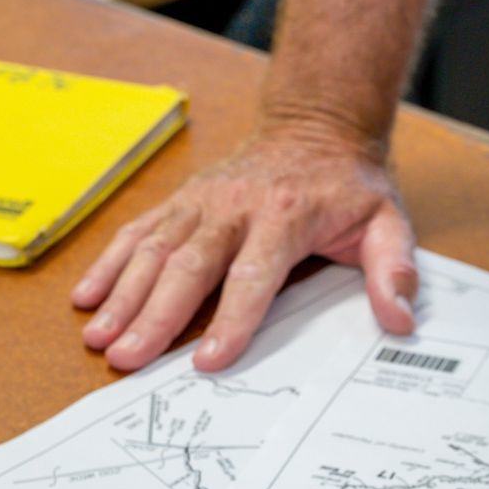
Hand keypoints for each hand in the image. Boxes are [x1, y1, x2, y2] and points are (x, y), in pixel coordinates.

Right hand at [72, 124, 417, 371]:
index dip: (231, 320)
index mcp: (285, 216)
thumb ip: (395, 272)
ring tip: (97, 338)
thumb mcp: (389, 224)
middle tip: (126, 359)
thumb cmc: (350, 187)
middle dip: (154, 316)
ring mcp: (200, 202)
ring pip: (153, 250)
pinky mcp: (181, 202)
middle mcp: (233, 206)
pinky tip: (86, 298)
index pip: (253, 275)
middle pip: (188, 267)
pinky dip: (109, 264)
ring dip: (121, 296)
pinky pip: (138, 232)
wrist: (316, 126)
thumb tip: (401, 321)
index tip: (208, 361)